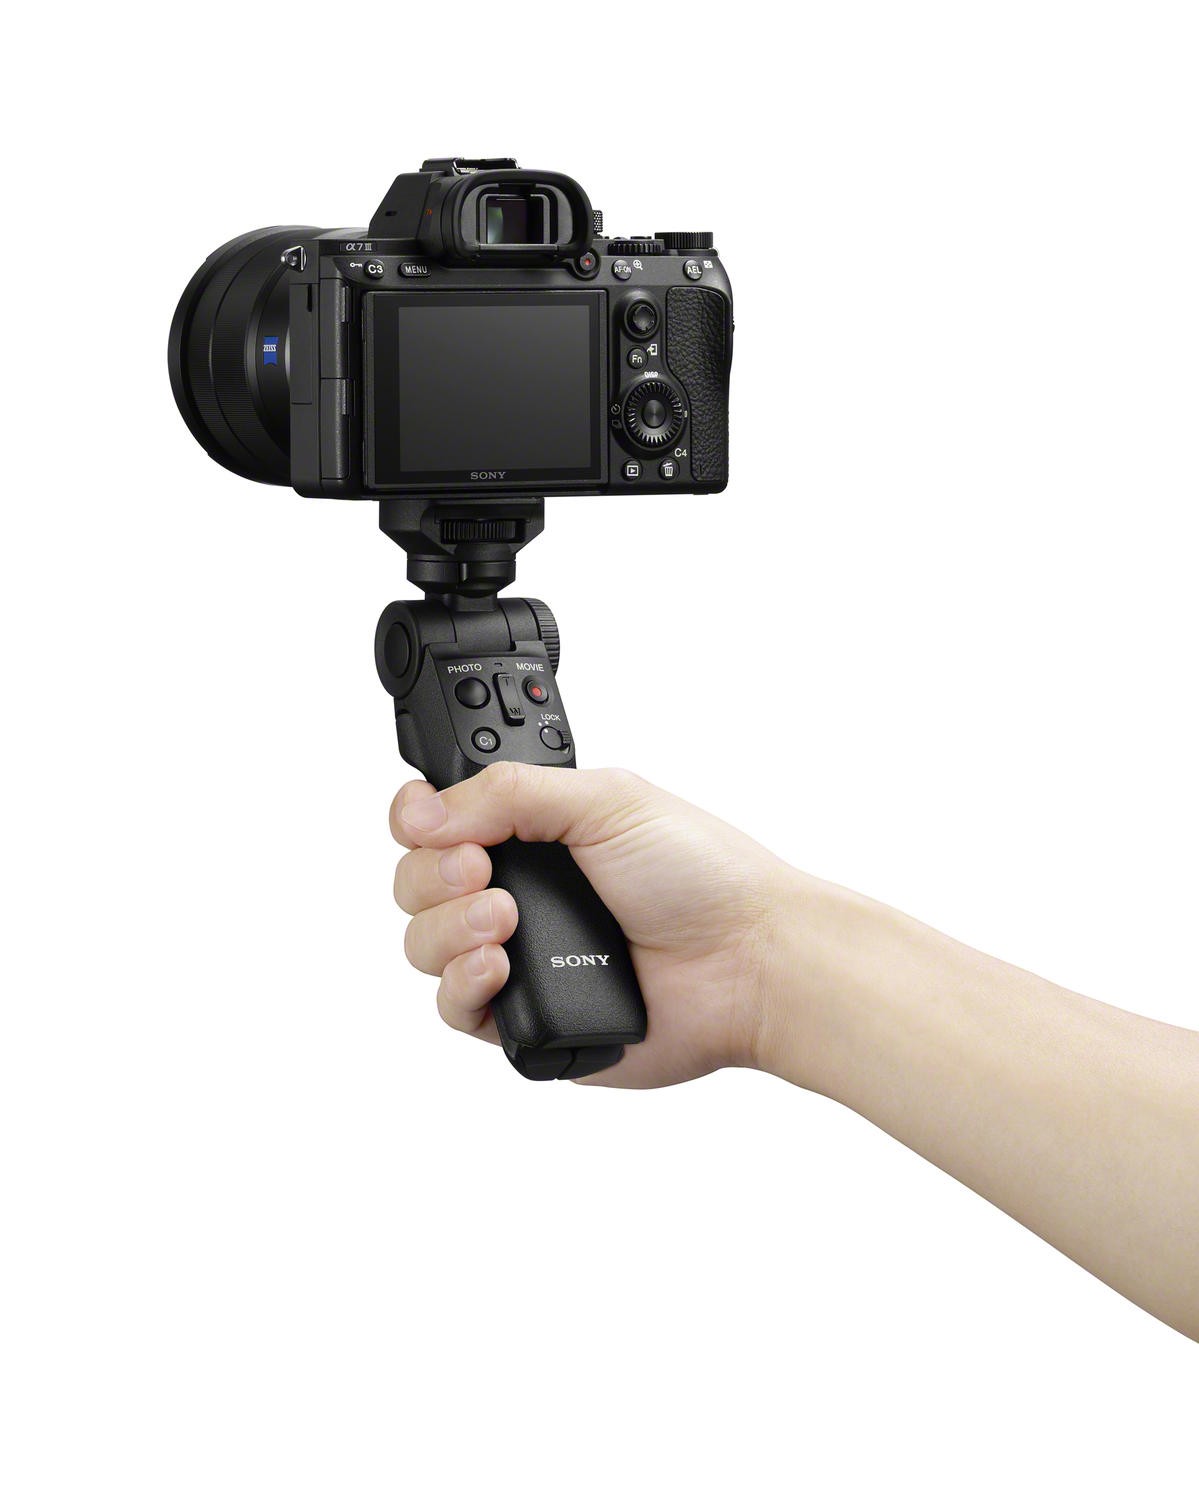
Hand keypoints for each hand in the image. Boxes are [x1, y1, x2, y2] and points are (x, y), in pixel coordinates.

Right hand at [390, 764, 794, 1086]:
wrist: (749, 961)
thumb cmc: (702, 875)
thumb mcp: (605, 799)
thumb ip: (507, 791)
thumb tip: (423, 810)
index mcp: (536, 831)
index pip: (439, 821)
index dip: (418, 819)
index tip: (426, 819)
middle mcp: (521, 891)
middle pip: (416, 883)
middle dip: (432, 874)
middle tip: (482, 869)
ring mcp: (522, 957)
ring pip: (424, 946)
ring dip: (447, 927)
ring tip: (504, 921)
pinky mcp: (527, 1020)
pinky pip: (455, 1010)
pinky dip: (462, 985)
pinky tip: (500, 967)